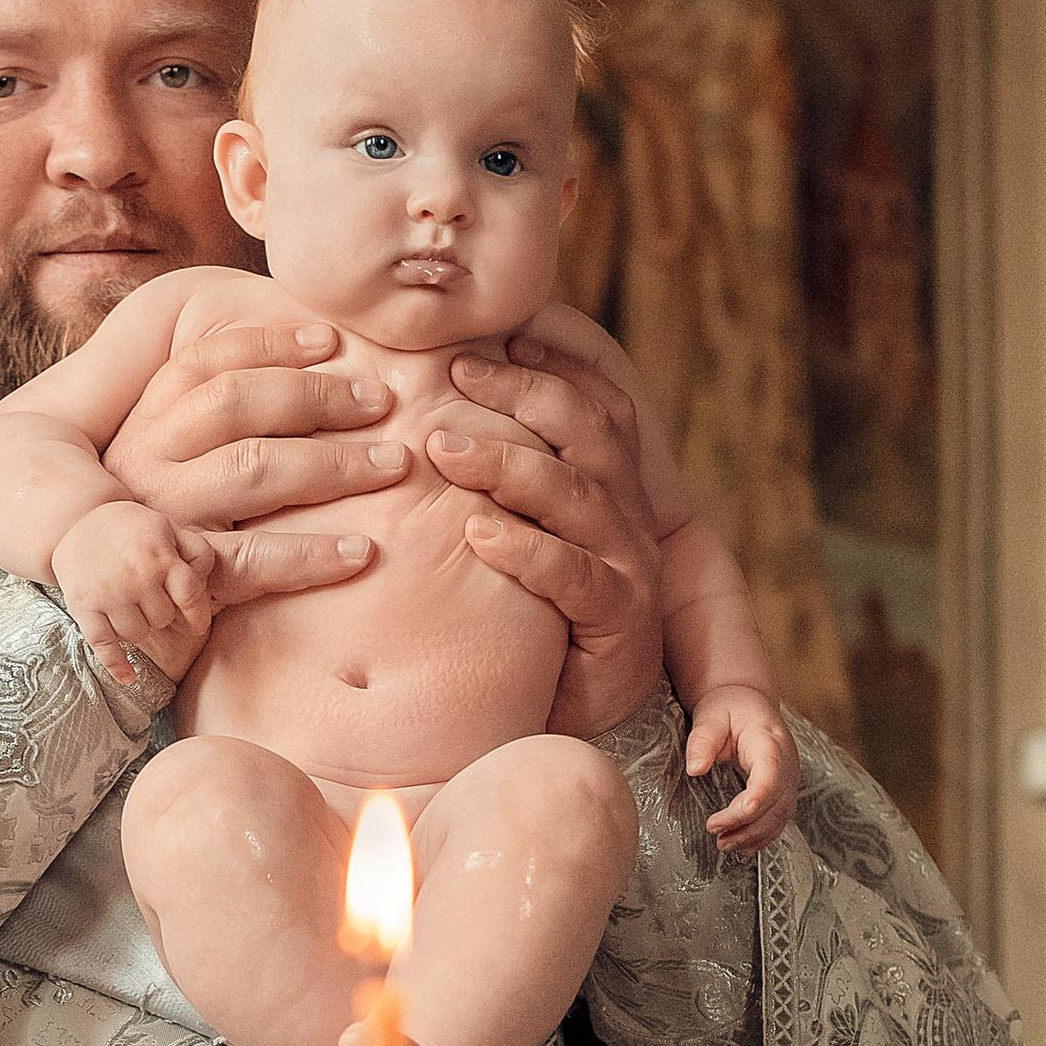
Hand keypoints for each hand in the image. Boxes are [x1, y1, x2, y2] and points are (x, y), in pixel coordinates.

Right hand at [50, 501, 213, 689]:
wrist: (74, 521)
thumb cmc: (130, 528)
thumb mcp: (168, 527)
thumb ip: (196, 550)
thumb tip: (204, 580)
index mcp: (160, 558)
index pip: (190, 596)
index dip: (197, 615)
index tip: (196, 625)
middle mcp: (137, 578)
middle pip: (163, 619)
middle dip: (160, 613)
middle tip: (148, 599)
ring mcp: (109, 594)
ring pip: (137, 634)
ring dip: (138, 628)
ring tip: (130, 609)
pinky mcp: (83, 607)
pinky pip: (103, 645)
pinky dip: (116, 665)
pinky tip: (128, 678)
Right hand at [106, 316, 395, 612]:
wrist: (120, 620)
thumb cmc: (171, 529)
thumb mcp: (175, 465)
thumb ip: (217, 423)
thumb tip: (305, 370)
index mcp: (147, 423)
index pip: (206, 363)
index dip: (269, 344)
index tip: (331, 341)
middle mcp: (146, 461)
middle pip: (235, 403)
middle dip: (318, 396)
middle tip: (383, 401)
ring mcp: (164, 518)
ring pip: (251, 469)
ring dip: (333, 463)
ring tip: (394, 464)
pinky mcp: (184, 577)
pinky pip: (253, 560)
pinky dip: (310, 555)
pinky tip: (361, 551)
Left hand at [419, 305, 669, 736]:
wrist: (570, 711)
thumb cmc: (526, 615)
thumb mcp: (508, 534)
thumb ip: (486, 476)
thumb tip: (418, 412)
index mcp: (604, 482)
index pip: (591, 399)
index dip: (550, 360)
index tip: (488, 333)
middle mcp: (624, 513)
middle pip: (586, 428)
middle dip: (521, 393)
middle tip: (452, 371)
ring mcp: (628, 564)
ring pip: (576, 493)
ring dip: (508, 462)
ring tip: (443, 447)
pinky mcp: (620, 619)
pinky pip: (574, 574)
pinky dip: (525, 549)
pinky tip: (478, 533)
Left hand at [686, 685, 798, 855]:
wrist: (749, 704)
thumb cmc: (729, 708)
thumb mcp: (711, 715)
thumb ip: (702, 740)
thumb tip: (695, 768)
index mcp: (770, 742)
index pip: (769, 776)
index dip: (754, 800)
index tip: (727, 818)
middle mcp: (787, 762)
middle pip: (776, 803)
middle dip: (747, 825)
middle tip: (716, 835)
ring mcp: (789, 777)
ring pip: (780, 816)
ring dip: (754, 836)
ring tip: (724, 846)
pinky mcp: (783, 789)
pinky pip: (779, 818)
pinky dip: (763, 836)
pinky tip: (742, 847)